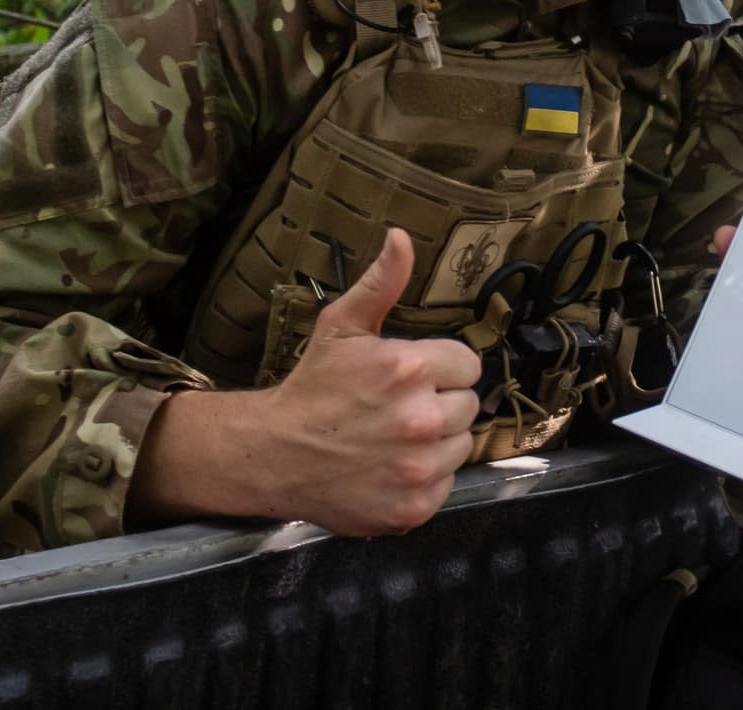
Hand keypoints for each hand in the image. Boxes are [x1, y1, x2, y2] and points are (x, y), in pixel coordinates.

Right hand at [129, 228, 482, 536]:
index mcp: (408, 369)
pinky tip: (393, 466)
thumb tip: (402, 237)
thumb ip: (381, 283)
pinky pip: (446, 483)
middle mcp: (420, 419)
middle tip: (401, 408)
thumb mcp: (341, 326)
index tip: (415, 376)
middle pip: (468, 406)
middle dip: (441, 402)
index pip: (468, 365)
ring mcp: (418, 467)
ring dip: (438, 442)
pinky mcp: (414, 506)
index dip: (443, 368)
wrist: (274, 453)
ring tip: (397, 437)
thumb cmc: (312, 386)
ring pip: (462, 445)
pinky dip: (425, 478)